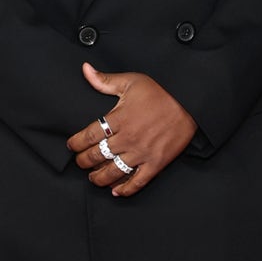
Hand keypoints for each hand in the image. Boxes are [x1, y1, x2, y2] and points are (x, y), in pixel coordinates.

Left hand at [66, 62, 197, 196]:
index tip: (71, 146)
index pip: (89, 136)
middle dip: (84, 161)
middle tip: (80, 162)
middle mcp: (128, 138)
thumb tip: (85, 69)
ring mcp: (142, 153)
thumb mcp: (131, 80)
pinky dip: (125, 189)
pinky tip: (116, 191)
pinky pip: (137, 182)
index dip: (76, 144)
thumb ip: (105, 80)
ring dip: (99, 178)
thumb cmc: (161, 91)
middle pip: (97, 156)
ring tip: (93, 178)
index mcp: (119, 118)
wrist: (190, 102)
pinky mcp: (156, 163)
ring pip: (113, 172)